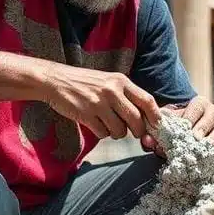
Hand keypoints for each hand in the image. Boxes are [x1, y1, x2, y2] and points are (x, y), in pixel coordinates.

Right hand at [41, 67, 159, 140]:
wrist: (56, 81)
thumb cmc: (85, 82)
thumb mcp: (108, 81)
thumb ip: (126, 95)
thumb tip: (145, 116)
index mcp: (121, 81)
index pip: (147, 100)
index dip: (155, 116)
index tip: (157, 125)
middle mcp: (112, 91)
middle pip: (136, 120)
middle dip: (137, 131)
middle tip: (132, 132)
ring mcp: (99, 103)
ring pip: (120, 130)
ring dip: (116, 133)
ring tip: (107, 124)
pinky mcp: (86, 114)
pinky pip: (103, 134)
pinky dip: (102, 133)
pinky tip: (95, 124)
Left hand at [140, 96, 213, 155]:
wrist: (188, 131)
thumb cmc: (176, 125)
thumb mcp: (165, 124)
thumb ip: (154, 131)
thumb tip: (147, 141)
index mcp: (199, 103)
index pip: (197, 106)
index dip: (191, 116)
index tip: (185, 126)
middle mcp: (213, 112)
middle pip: (212, 117)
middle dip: (203, 128)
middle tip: (195, 138)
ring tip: (205, 147)